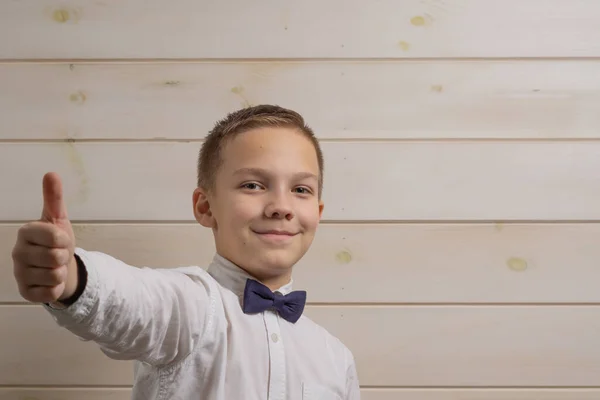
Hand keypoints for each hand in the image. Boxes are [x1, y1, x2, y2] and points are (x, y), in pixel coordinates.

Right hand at [12, 172, 77, 302]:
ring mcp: (19, 273)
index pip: (56, 237)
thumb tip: (51, 174)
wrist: (57, 265)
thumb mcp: (57, 219)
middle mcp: (18, 252)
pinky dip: (57, 288)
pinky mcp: (25, 292)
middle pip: (56, 258)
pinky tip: (50, 281)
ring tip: (54, 267)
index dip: (64, 240)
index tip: (59, 239)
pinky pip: (50, 293)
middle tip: (58, 255)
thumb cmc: (56, 240)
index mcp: (26, 232)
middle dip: (64, 257)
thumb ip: (54, 198)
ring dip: (61, 273)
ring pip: (55, 276)